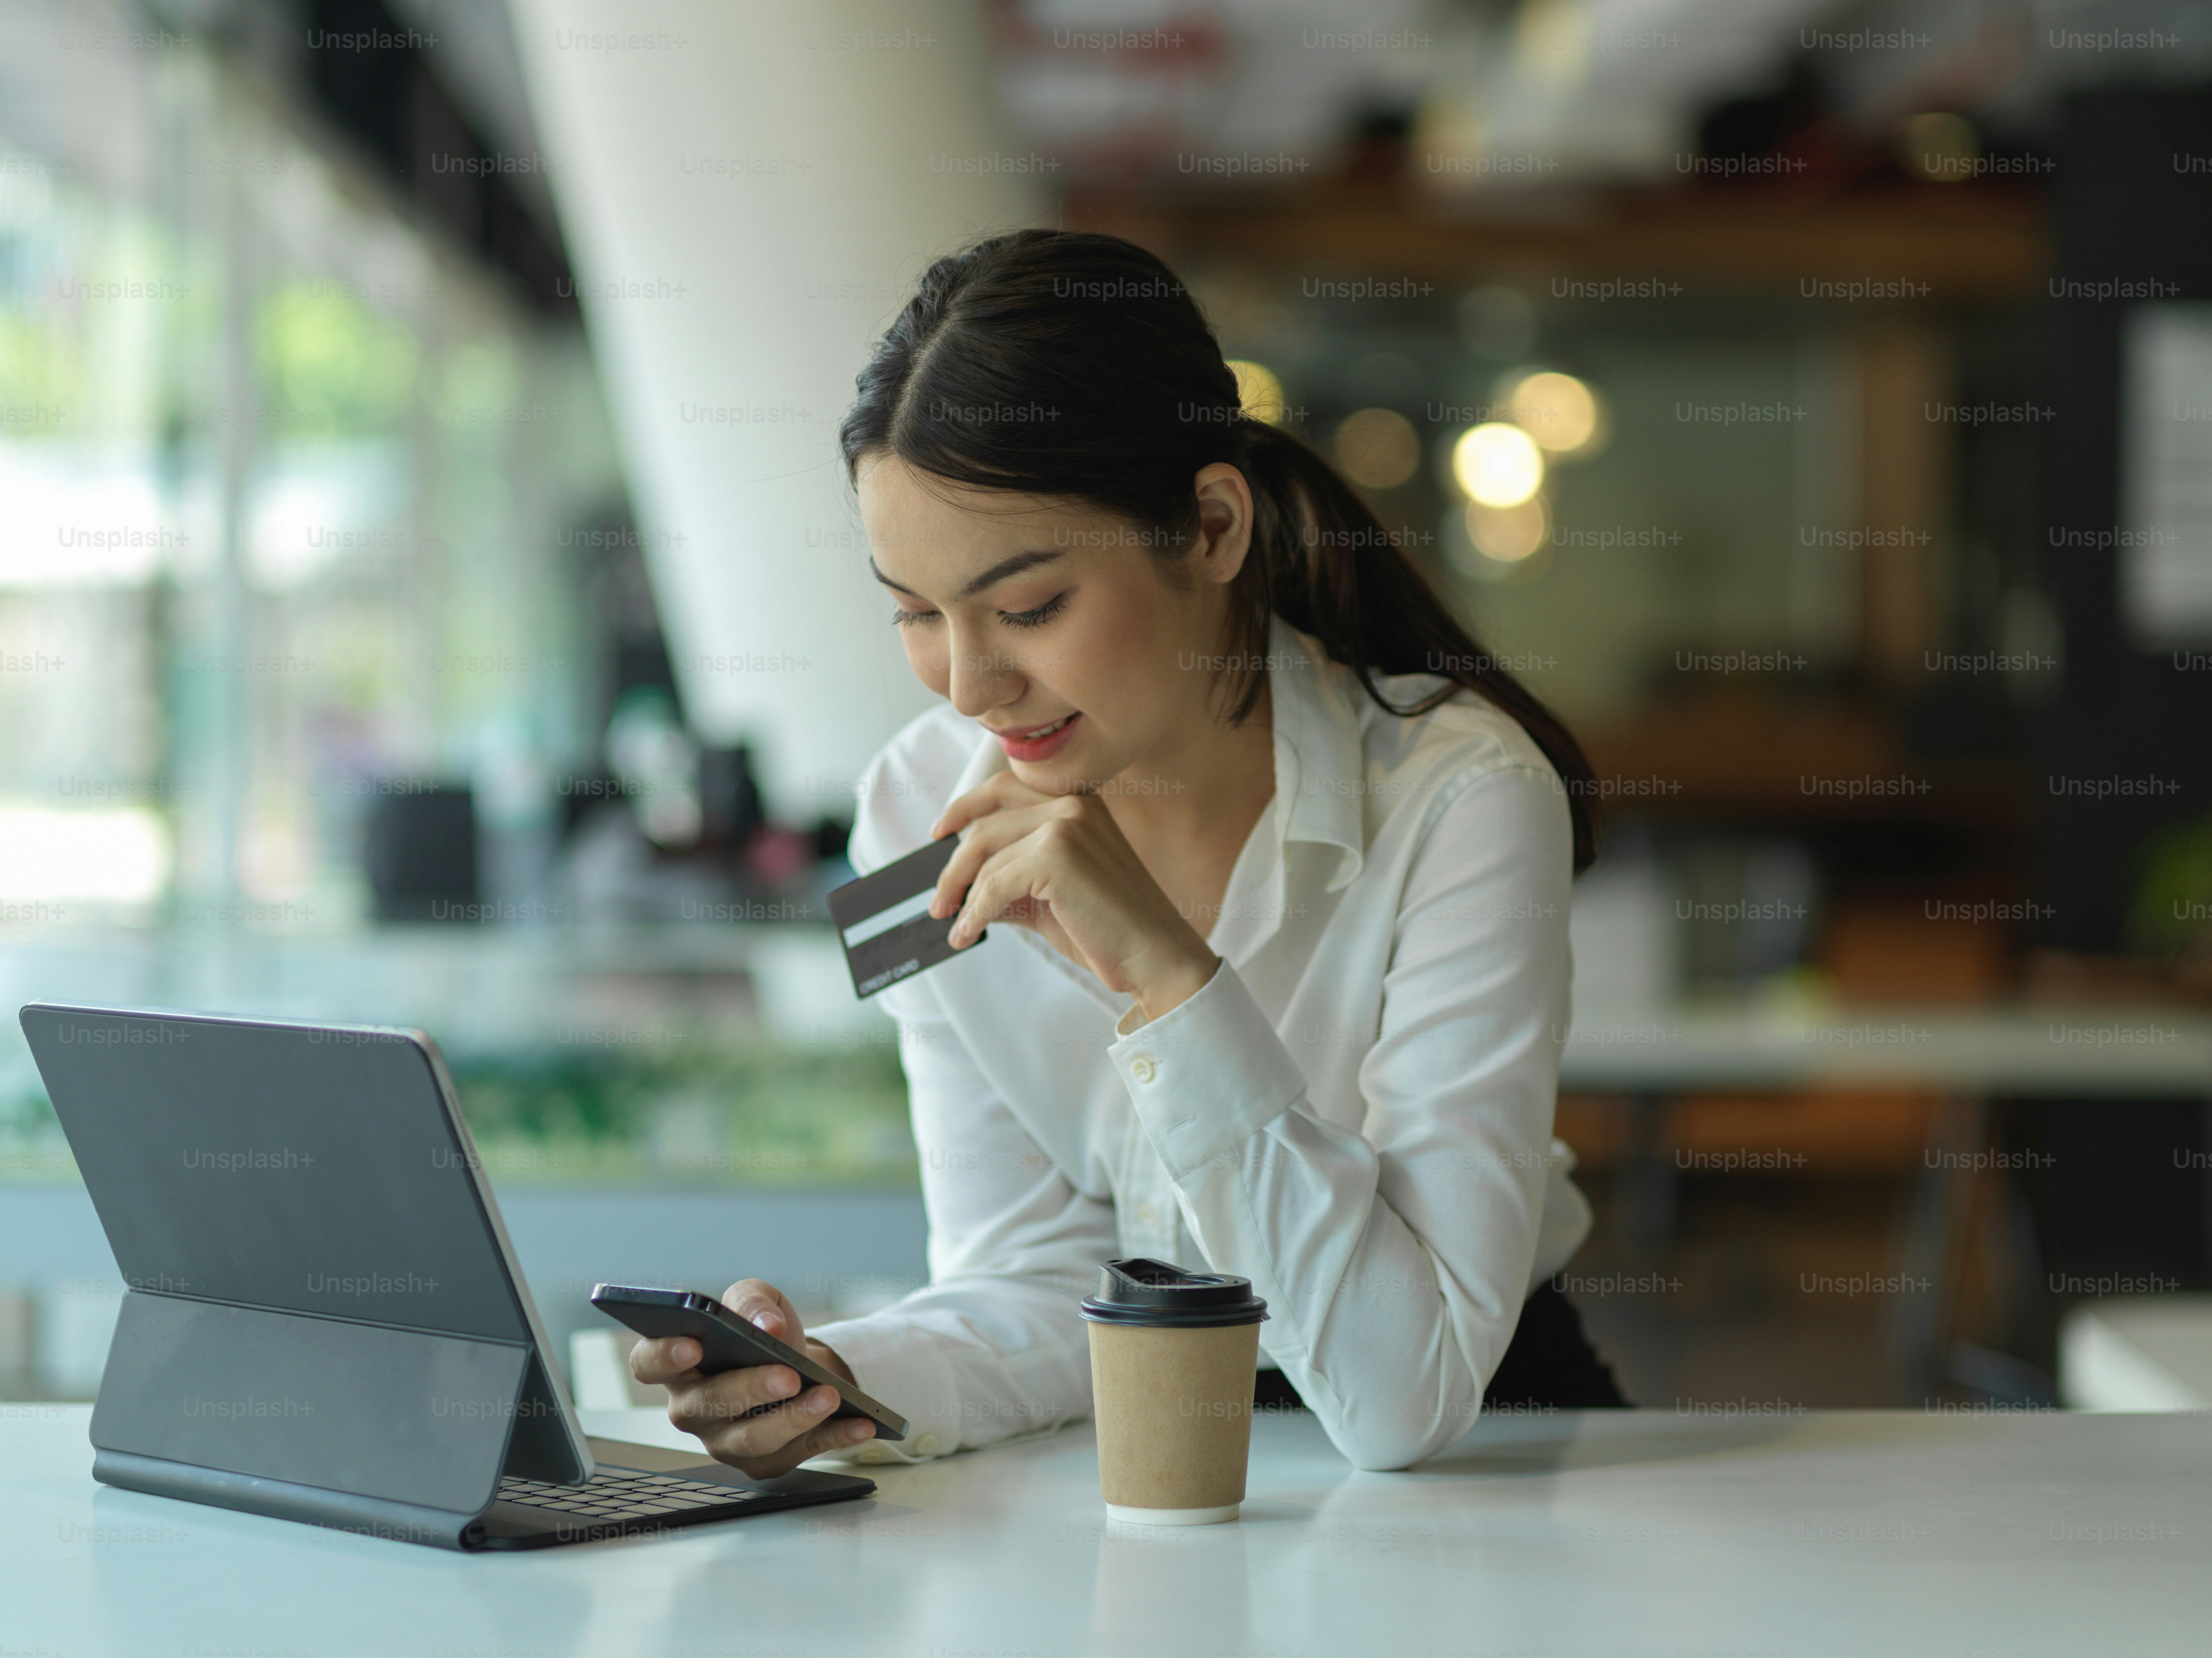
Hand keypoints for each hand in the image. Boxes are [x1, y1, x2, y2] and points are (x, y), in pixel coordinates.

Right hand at [628, 1277, 875, 1476]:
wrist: (798, 1363)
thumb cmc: (763, 1333)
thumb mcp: (758, 1302)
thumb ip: (752, 1301)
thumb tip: (765, 1324)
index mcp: (678, 1364)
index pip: (648, 1363)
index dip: (664, 1355)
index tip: (693, 1343)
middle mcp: (694, 1408)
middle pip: (708, 1405)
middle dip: (749, 1389)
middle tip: (787, 1375)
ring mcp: (726, 1441)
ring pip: (752, 1440)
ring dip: (793, 1418)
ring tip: (828, 1396)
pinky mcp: (767, 1462)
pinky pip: (801, 1453)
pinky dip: (835, 1436)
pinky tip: (860, 1422)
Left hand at [929, 773, 1218, 1020]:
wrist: (1155, 956)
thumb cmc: (1109, 928)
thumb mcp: (1051, 896)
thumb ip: (1011, 880)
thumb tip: (961, 888)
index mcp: (1078, 802)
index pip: (1005, 787)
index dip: (965, 807)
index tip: (939, 832)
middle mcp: (1073, 803)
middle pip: (986, 824)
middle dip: (953, 866)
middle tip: (938, 901)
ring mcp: (1066, 824)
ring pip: (986, 857)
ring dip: (962, 896)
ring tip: (955, 926)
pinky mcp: (1057, 854)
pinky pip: (994, 884)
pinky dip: (974, 913)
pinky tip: (968, 934)